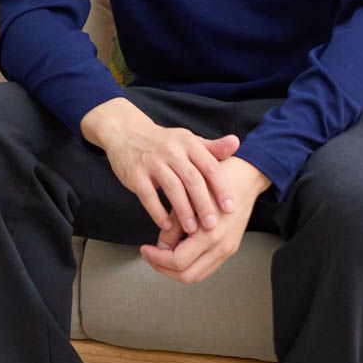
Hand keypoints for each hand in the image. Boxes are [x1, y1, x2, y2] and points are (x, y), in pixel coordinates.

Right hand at [101, 108, 244, 236]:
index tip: (230, 208)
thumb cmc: (164, 142)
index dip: (221, 187)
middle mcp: (172, 151)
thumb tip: (237, 142)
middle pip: (192, 179)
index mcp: (189, 144)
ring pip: (172, 188)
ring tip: (191, 230)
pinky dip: (157, 212)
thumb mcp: (188, 141)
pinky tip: (166, 226)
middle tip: (212, 225)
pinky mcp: (135, 174)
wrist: (126, 132)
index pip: (209, 166)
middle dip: (204, 203)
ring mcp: (152, 162)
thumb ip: (212, 147)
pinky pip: (148, 195)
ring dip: (183, 210)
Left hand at [140, 156, 270, 284]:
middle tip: (150, 255)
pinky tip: (178, 250)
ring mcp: (228, 249)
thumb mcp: (188, 199)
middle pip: (187, 276)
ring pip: (197, 275)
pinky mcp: (230, 247)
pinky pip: (207, 266)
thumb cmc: (218, 181)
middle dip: (164, 268)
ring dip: (176, 269)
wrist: (246, 176)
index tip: (145, 249)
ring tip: (161, 255)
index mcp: (211, 235)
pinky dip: (190, 264)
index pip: (177, 261)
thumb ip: (174, 225)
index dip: (157, 259)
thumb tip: (160, 246)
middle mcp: (221, 247)